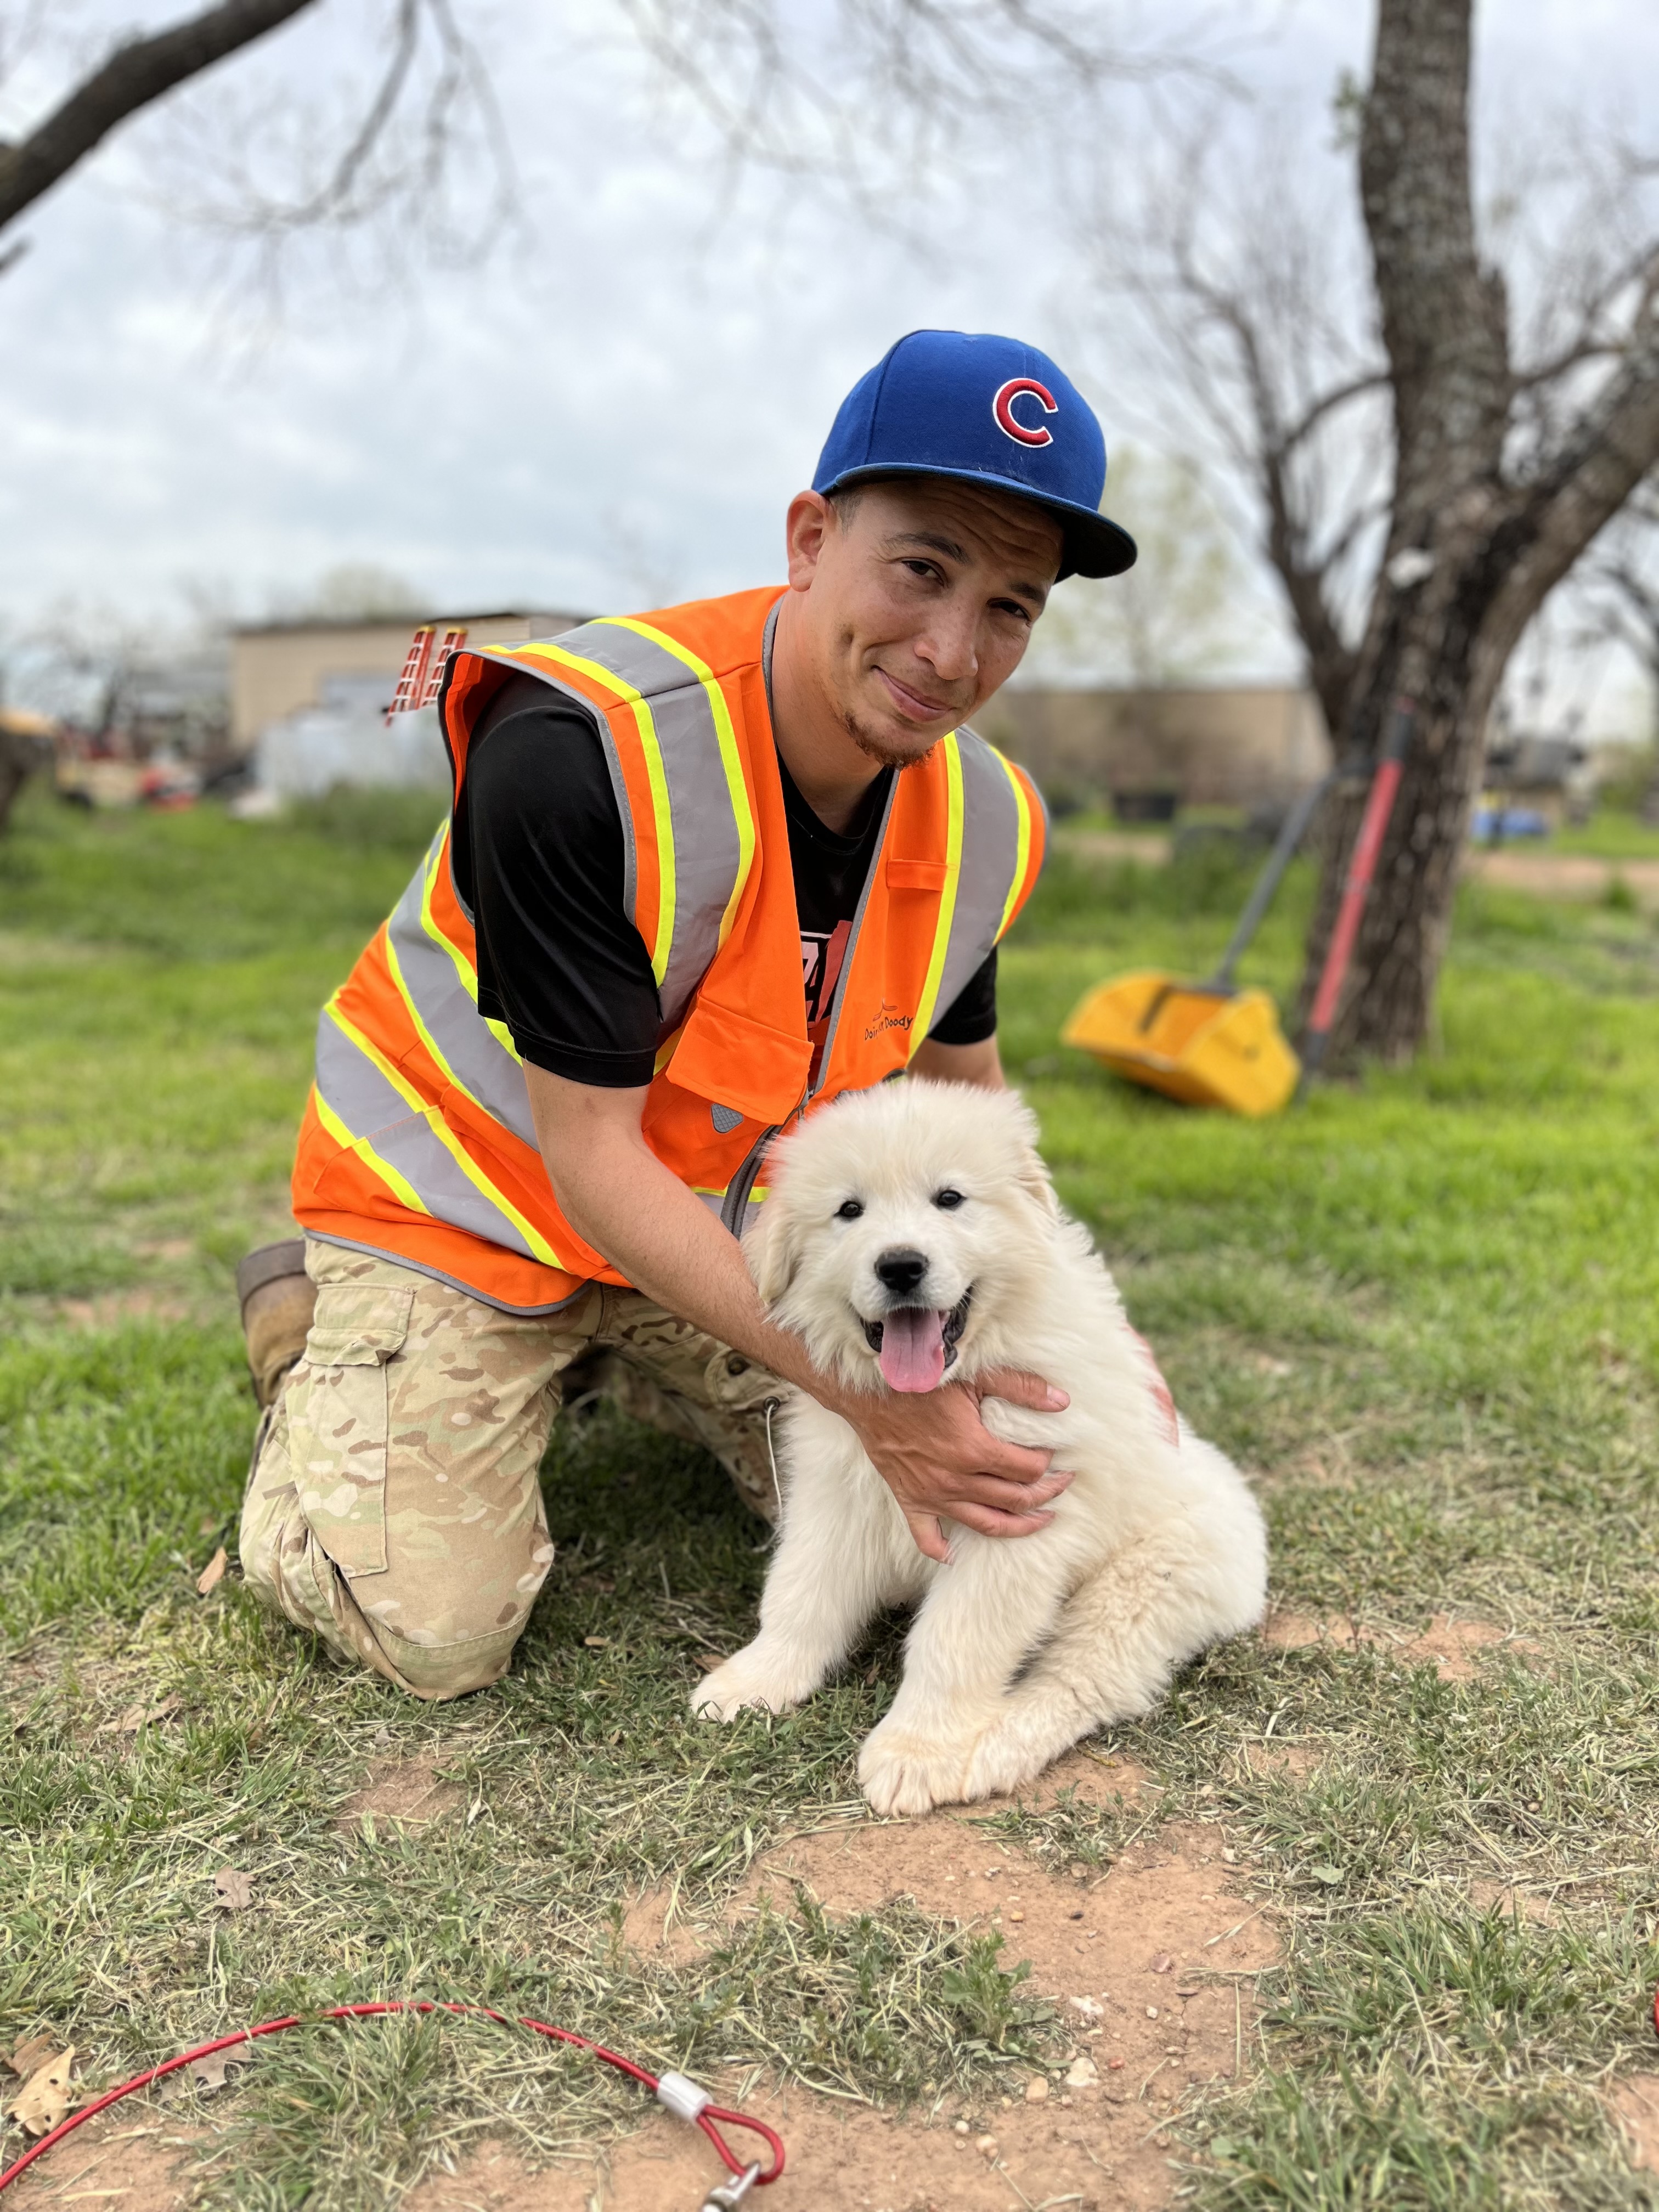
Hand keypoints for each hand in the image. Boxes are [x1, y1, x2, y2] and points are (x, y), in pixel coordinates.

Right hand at [840, 1367, 1071, 1563]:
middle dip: (1045, 1495)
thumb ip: (1020, 1388)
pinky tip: (957, 1556)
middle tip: (1061, 1486)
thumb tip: (1060, 1402)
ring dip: (1018, 1527)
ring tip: (1040, 1521)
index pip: (1027, 1469)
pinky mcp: (910, 1500)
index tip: (1052, 1454)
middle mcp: (956, 1480)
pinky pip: (927, 1538)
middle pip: (1015, 1500)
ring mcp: (933, 1495)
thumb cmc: (922, 1383)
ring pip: (985, 1525)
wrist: (868, 1392)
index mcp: (975, 1450)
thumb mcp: (975, 1377)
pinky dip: (942, 1551)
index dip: (1047, 1464)